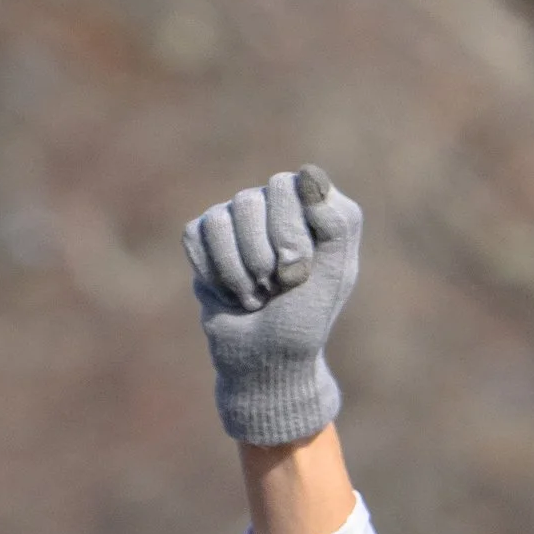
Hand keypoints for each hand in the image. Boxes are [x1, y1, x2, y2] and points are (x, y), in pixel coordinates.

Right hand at [183, 165, 361, 446]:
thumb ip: (337, 223)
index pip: (288, 186)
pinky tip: (231, 294)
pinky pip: (196, 237)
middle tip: (277, 287)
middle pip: (249, 201)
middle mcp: (272, 203)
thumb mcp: (335, 276)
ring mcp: (236, 218)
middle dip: (261, 257)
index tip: (299, 273)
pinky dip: (215, 276)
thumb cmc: (305, 319)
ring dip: (238, 273)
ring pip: (220, 221)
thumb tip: (310, 173)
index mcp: (309, 205)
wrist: (266, 360)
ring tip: (256, 296)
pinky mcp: (204, 238)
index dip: (289, 235)